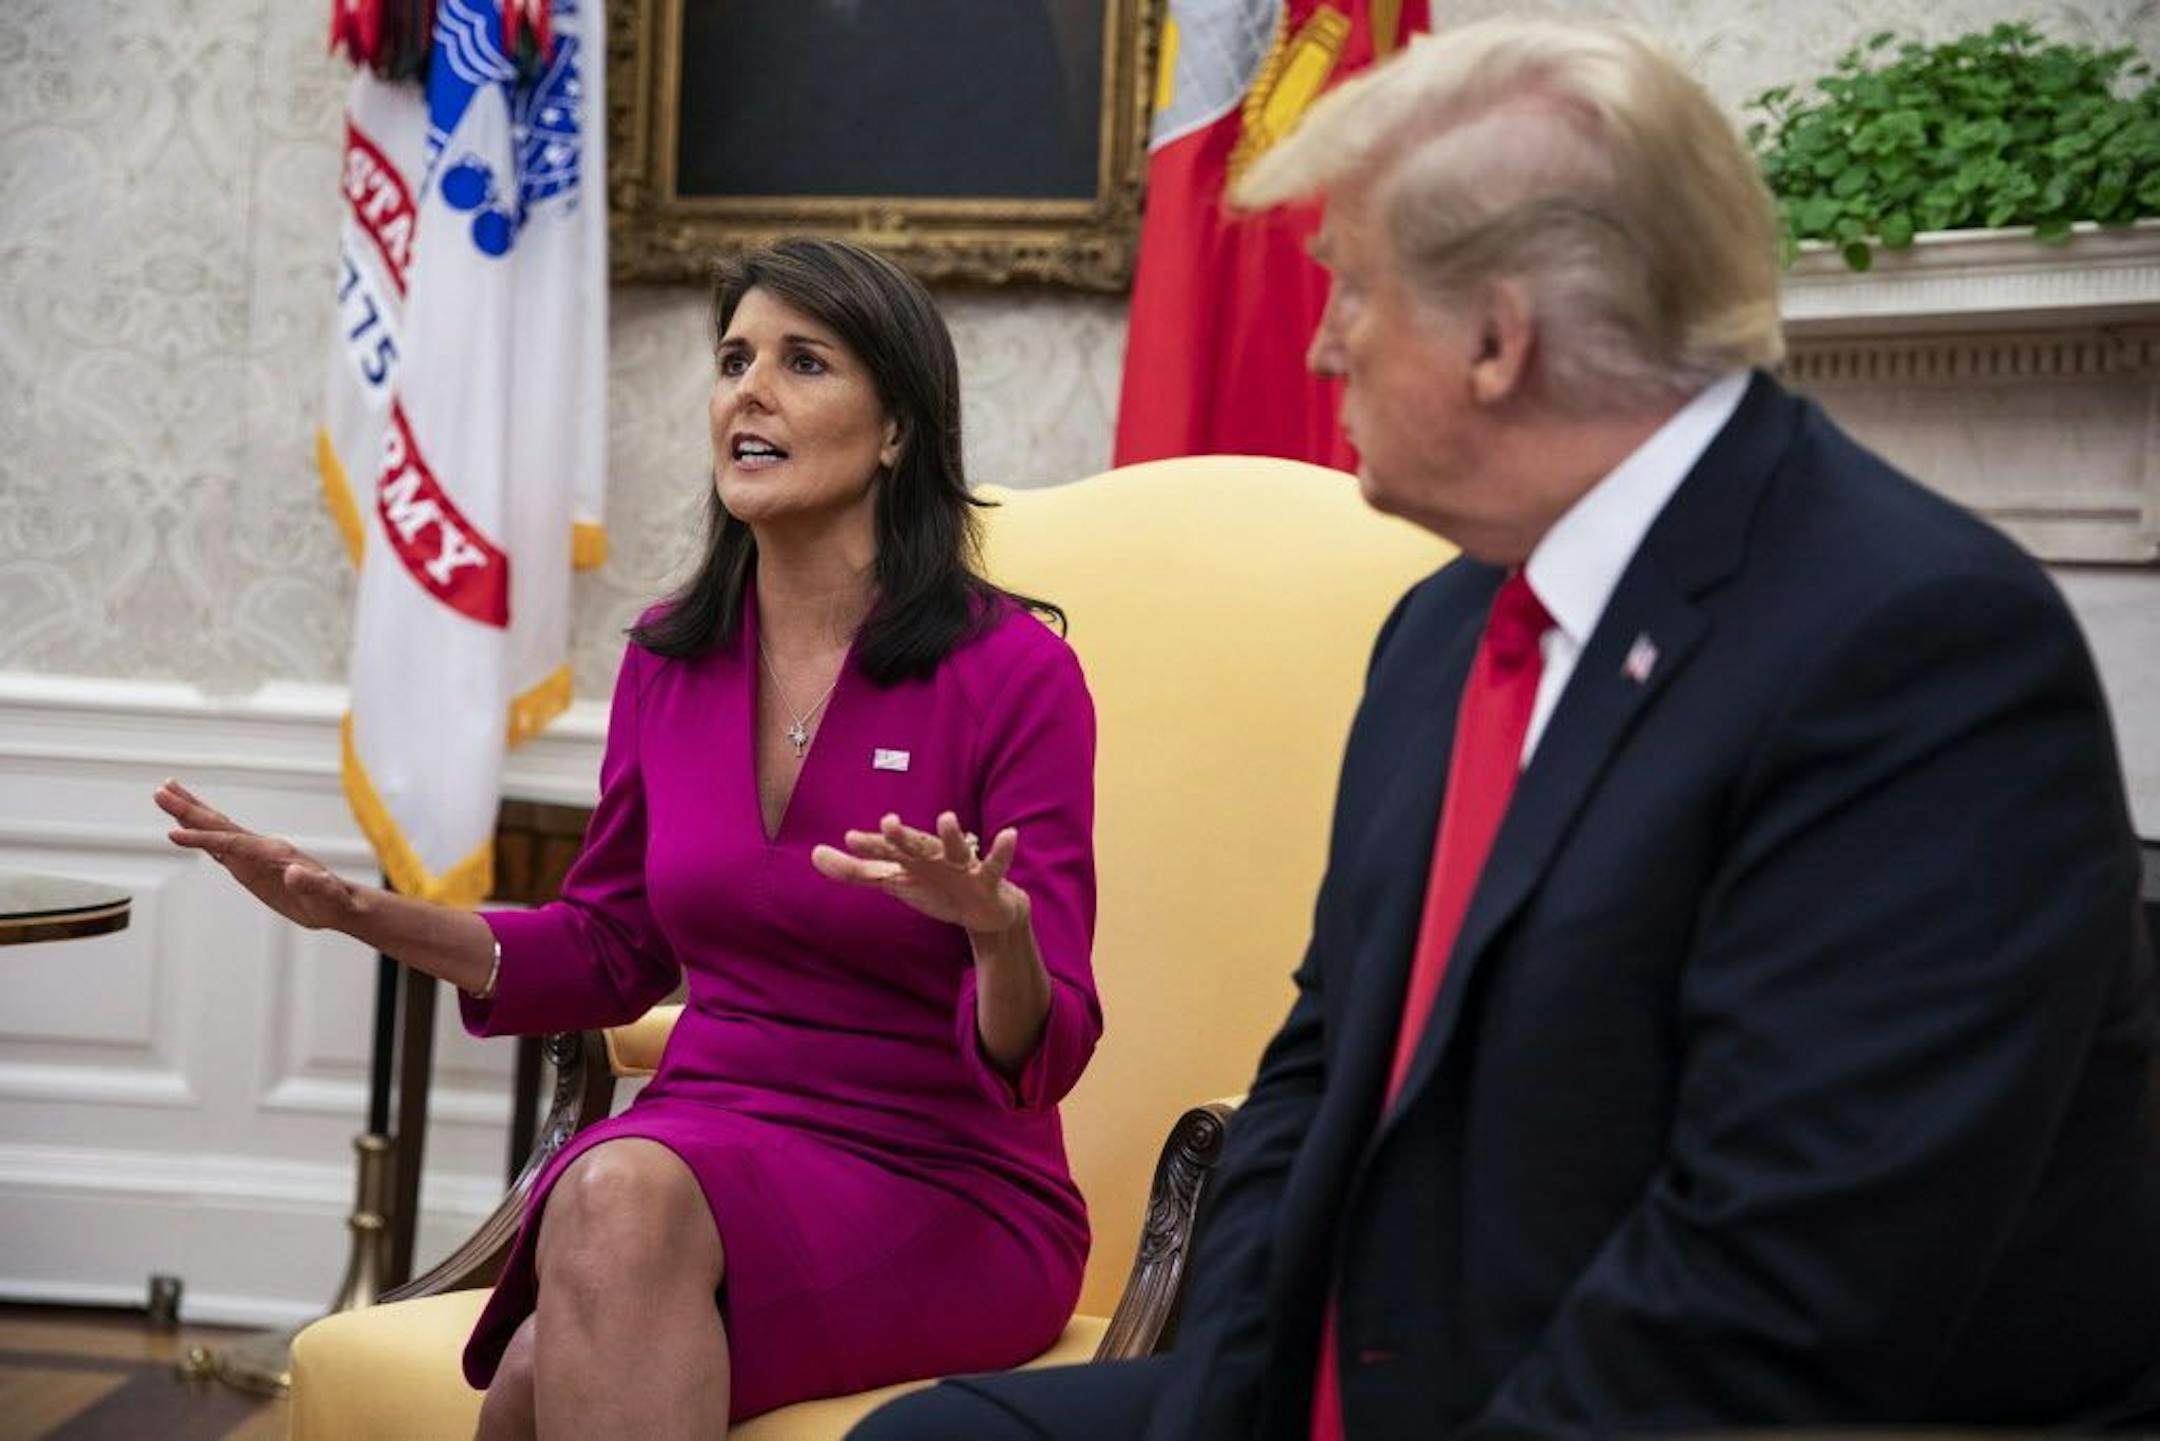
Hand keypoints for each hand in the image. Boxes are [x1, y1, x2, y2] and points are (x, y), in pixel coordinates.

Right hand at [155, 779, 362, 931]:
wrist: (341, 904)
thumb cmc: (334, 901)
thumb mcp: (326, 896)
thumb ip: (311, 884)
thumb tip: (294, 873)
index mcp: (274, 852)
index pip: (231, 842)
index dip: (203, 839)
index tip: (173, 835)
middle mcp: (262, 847)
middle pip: (219, 824)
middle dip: (189, 809)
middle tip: (159, 790)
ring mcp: (255, 854)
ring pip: (217, 829)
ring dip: (191, 813)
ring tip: (165, 794)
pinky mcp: (251, 865)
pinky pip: (220, 846)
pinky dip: (200, 834)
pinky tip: (185, 826)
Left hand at [812, 811, 1027, 936]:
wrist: (984, 911)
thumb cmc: (936, 887)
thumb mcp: (894, 882)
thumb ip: (856, 871)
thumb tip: (813, 854)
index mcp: (912, 858)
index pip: (888, 852)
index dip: (871, 847)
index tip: (850, 839)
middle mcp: (935, 856)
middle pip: (917, 846)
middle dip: (904, 837)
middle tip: (888, 823)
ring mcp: (963, 865)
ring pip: (956, 848)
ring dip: (952, 835)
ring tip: (946, 819)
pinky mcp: (988, 880)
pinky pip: (996, 865)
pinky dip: (1002, 851)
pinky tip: (1009, 835)